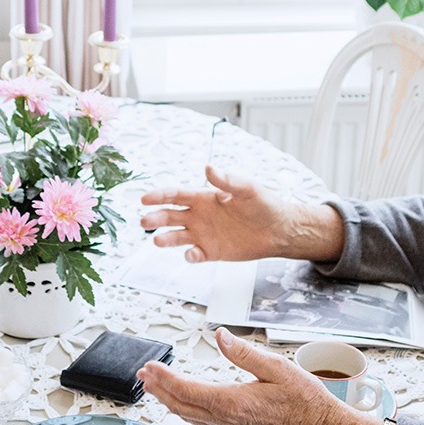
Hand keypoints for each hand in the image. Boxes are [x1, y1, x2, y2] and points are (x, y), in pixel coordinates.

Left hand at [137, 328, 379, 424]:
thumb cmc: (304, 398)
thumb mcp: (276, 367)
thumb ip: (244, 352)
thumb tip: (220, 335)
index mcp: (233, 403)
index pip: (187, 391)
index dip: (165, 378)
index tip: (150, 365)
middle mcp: (227, 421)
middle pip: (181, 407)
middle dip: (159, 389)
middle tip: (143, 374)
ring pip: (190, 417)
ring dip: (170, 400)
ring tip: (155, 386)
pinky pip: (204, 423)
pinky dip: (187, 410)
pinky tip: (184, 402)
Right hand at [138, 167, 344, 263]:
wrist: (279, 230)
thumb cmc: (265, 205)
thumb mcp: (248, 189)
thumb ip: (227, 181)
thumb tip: (208, 168)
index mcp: (205, 198)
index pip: (176, 195)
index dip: (160, 196)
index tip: (145, 198)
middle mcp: (200, 216)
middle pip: (171, 216)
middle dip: (156, 218)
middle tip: (144, 221)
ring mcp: (204, 234)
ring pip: (177, 237)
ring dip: (166, 238)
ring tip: (157, 241)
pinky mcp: (212, 252)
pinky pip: (195, 255)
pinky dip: (190, 256)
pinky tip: (191, 254)